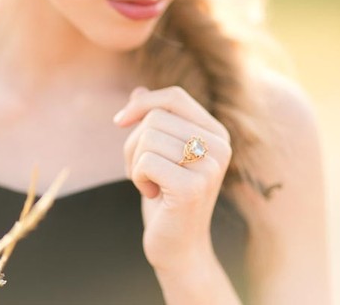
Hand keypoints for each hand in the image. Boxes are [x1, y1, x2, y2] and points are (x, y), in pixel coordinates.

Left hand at [113, 86, 231, 272]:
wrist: (178, 248)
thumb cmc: (166, 196)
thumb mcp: (160, 153)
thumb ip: (154, 121)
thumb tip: (137, 91)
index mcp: (216, 132)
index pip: (174, 97)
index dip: (143, 104)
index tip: (119, 122)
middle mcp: (220, 145)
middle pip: (156, 116)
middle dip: (133, 142)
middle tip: (141, 171)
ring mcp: (210, 166)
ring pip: (148, 137)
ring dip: (134, 162)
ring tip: (147, 183)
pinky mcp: (193, 187)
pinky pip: (145, 161)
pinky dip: (136, 177)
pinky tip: (151, 194)